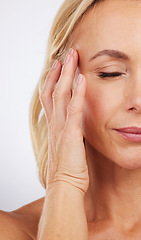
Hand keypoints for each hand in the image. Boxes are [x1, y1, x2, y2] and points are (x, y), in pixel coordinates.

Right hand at [39, 48, 88, 194]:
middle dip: (58, 71)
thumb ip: (67, 130)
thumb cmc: (67, 167)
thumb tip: (72, 123)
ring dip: (66, 74)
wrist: (65, 185)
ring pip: (60, 95)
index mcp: (53, 125)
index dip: (51, 80)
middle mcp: (54, 123)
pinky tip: (81, 78)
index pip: (49, 97)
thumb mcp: (65, 144)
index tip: (57, 66)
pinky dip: (77, 93)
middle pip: (52, 90)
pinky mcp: (71, 134)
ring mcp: (61, 127)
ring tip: (72, 57)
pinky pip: (73, 109)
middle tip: (64, 54)